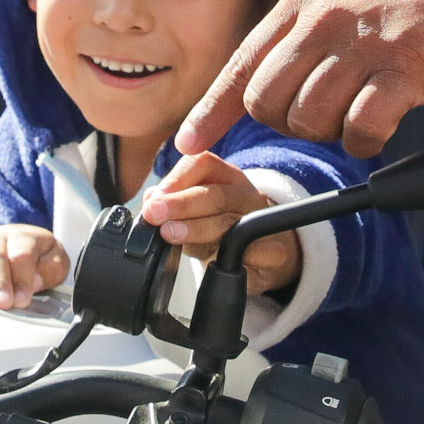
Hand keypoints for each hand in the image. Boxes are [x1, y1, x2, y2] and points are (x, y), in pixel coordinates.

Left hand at [141, 151, 299, 295]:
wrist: (259, 255)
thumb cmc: (217, 228)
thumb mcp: (192, 213)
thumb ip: (170, 204)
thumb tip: (149, 203)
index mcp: (223, 176)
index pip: (201, 164)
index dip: (174, 180)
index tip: (151, 200)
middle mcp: (244, 193)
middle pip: (215, 194)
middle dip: (180, 204)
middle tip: (154, 215)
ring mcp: (261, 220)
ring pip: (232, 222)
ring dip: (198, 228)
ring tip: (170, 235)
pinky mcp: (274, 250)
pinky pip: (261, 249)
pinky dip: (240, 253)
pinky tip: (218, 259)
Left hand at [176, 0, 423, 158]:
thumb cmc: (418, 2)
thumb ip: (302, 33)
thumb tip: (258, 84)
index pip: (242, 63)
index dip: (212, 111)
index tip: (189, 142)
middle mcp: (326, 17)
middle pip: (268, 102)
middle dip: (288, 125)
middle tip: (324, 117)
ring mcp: (364, 42)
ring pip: (309, 119)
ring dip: (330, 133)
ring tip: (358, 114)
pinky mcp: (403, 70)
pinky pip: (359, 130)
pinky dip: (364, 143)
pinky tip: (379, 129)